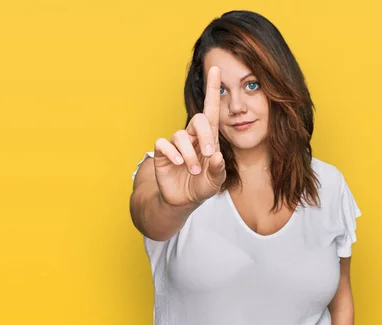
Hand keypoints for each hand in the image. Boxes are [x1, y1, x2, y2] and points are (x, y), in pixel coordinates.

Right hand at [153, 66, 225, 206]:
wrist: (183, 199)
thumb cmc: (202, 185)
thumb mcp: (215, 180)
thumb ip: (218, 169)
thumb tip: (216, 156)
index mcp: (208, 138)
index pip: (212, 109)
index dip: (213, 89)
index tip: (217, 69)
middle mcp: (192, 136)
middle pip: (198, 120)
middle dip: (204, 136)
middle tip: (208, 155)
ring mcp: (176, 143)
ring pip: (181, 135)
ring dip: (189, 154)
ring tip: (195, 170)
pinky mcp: (163, 151)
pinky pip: (164, 143)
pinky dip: (172, 153)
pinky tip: (178, 163)